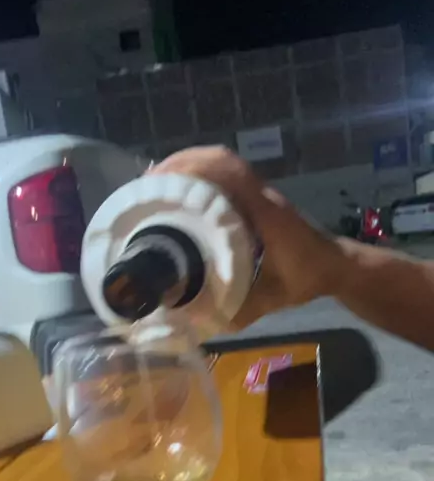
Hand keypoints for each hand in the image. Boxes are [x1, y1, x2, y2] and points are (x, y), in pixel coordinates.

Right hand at [150, 147, 343, 325]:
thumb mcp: (273, 299)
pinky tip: (178, 196)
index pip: (230, 173)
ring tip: (155, 188)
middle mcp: (260, 195)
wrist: (335, 266)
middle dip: (179, 165)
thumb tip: (193, 320)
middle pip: (219, 159)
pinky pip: (224, 176)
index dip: (192, 169)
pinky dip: (198, 177)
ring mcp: (258, 193)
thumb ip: (239, 311)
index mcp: (266, 213)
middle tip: (146, 189)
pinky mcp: (254, 198)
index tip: (159, 184)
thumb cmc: (307, 279)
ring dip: (187, 167)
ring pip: (220, 163)